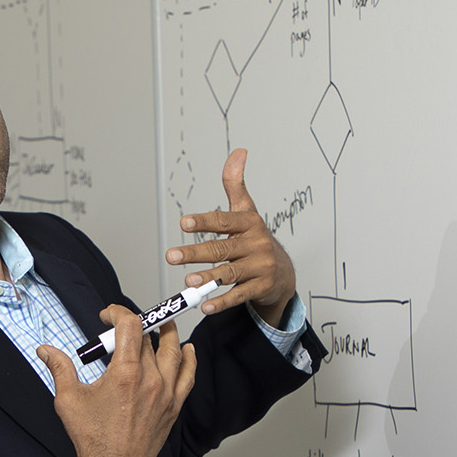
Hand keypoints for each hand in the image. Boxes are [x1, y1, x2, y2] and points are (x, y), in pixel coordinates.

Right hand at [38, 304, 197, 456]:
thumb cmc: (92, 439)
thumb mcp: (68, 399)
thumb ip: (60, 368)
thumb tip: (45, 350)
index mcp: (125, 373)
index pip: (130, 325)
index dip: (119, 312)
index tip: (108, 315)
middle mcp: (150, 379)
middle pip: (148, 337)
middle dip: (133, 326)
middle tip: (119, 331)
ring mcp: (166, 393)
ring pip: (173, 351)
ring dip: (166, 333)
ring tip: (160, 325)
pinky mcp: (173, 406)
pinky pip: (188, 376)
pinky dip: (189, 359)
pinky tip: (188, 350)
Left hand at [168, 148, 297, 325]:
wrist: (284, 272)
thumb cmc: (256, 240)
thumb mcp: (247, 211)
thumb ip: (236, 184)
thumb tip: (238, 152)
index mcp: (250, 223)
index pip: (224, 221)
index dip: (204, 222)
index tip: (184, 223)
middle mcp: (256, 244)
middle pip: (222, 249)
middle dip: (195, 253)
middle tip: (171, 256)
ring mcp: (260, 267)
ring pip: (230, 273)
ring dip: (208, 278)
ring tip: (188, 281)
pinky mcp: (261, 288)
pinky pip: (239, 295)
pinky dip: (222, 301)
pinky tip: (205, 304)